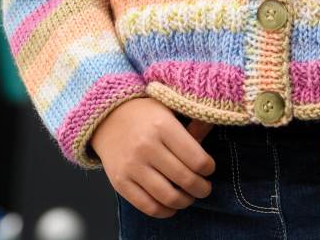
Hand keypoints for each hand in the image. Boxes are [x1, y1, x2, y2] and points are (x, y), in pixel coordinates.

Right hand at [90, 98, 216, 217]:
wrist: (107, 117)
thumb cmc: (145, 113)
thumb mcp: (169, 108)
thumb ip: (192, 122)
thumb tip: (213, 129)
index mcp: (162, 126)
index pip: (196, 158)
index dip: (208, 168)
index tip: (209, 167)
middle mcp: (147, 146)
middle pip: (184, 179)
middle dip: (201, 188)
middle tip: (205, 187)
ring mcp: (132, 166)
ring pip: (168, 197)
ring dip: (185, 201)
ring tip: (190, 196)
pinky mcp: (120, 182)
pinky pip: (147, 207)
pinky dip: (165, 211)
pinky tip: (172, 205)